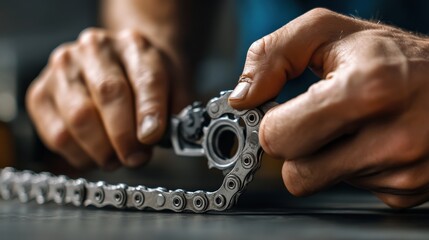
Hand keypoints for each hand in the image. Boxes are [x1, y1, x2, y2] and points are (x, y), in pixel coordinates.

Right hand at [26, 28, 174, 169]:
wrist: (121, 66)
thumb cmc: (147, 80)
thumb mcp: (175, 87)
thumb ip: (178, 111)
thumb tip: (169, 137)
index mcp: (135, 45)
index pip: (145, 78)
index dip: (149, 111)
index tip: (151, 137)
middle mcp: (95, 49)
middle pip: (108, 94)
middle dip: (125, 137)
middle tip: (136, 157)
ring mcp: (63, 69)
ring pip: (79, 118)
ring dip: (102, 150)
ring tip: (117, 157)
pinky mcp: (41, 93)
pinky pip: (58, 135)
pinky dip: (80, 155)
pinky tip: (95, 153)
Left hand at [229, 8, 428, 207]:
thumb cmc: (393, 54)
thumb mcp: (329, 32)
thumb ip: (273, 55)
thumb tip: (243, 98)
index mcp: (365, 90)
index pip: (280, 137)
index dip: (273, 123)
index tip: (281, 111)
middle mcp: (390, 138)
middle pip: (296, 174)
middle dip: (293, 146)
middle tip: (310, 121)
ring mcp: (403, 171)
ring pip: (321, 183)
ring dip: (324, 156)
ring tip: (349, 127)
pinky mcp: (408, 191)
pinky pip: (351, 189)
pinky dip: (351, 166)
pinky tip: (370, 141)